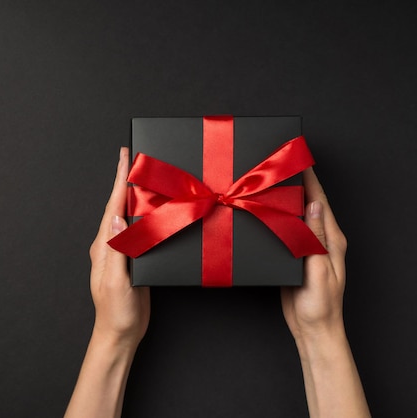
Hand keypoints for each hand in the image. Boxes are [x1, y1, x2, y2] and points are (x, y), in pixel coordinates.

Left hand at [65, 147, 149, 417]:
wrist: (120, 333)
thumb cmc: (115, 311)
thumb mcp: (116, 281)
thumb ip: (116, 250)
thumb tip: (116, 218)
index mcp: (103, 246)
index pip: (112, 206)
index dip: (119, 180)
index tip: (125, 157)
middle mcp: (110, 245)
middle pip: (118, 205)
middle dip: (126, 181)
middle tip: (136, 157)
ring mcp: (121, 252)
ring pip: (129, 216)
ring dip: (136, 195)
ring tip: (145, 176)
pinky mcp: (133, 260)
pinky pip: (139, 231)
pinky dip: (145, 215)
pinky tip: (154, 211)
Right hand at [281, 167, 347, 340]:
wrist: (312, 329)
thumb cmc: (320, 304)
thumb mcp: (319, 269)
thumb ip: (316, 238)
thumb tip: (312, 205)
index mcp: (331, 239)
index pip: (319, 202)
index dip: (310, 179)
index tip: (297, 159)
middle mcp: (320, 240)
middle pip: (307, 205)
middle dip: (295, 183)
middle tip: (276, 167)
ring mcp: (307, 248)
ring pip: (294, 216)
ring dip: (283, 200)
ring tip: (267, 183)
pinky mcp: (293, 257)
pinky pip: (285, 232)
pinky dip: (276, 218)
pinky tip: (264, 213)